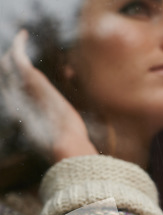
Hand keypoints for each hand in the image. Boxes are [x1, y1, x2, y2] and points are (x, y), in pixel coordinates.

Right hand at [0, 29, 97, 162]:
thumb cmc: (67, 148)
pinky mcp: (31, 79)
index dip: (11, 84)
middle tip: (17, 55)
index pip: (9, 94)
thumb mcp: (60, 140)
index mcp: (21, 117)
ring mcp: (22, 90)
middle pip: (4, 77)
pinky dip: (18, 43)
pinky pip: (17, 55)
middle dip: (8, 66)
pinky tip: (23, 34)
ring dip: (14, 52)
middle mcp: (16, 102)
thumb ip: (57, 135)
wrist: (65, 146)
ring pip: (7, 65)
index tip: (18, 76)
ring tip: (20, 42)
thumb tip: (71, 138)